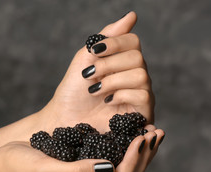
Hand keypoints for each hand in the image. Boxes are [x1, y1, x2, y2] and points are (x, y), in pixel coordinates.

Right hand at [0, 125, 163, 171]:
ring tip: (152, 132)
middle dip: (143, 156)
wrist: (4, 166)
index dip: (133, 160)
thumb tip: (110, 166)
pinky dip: (127, 149)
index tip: (141, 137)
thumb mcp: (46, 170)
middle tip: (156, 132)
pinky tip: (134, 134)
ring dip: (139, 152)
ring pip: (124, 171)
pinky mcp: (87, 171)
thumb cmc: (20, 167)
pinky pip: (114, 162)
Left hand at [40, 11, 153, 132]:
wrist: (66, 117)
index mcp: (123, 61)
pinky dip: (121, 95)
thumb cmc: (75, 89)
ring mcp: (140, 94)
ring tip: (95, 90)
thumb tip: (132, 15)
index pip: (133, 41)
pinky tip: (108, 101)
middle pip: (137, 57)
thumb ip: (109, 36)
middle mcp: (136, 75)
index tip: (94, 50)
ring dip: (113, 81)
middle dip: (109, 64)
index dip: (115, 43)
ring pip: (141, 75)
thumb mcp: (87, 56)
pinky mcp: (142, 113)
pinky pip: (143, 95)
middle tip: (90, 74)